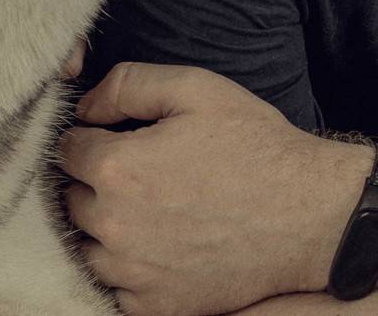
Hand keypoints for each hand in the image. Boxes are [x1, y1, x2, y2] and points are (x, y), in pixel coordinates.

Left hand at [59, 63, 366, 315]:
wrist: (311, 217)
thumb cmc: (254, 147)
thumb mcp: (194, 88)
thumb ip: (126, 84)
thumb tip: (83, 108)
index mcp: (116, 169)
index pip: (66, 150)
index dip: (90, 138)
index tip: (115, 139)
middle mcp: (114, 226)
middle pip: (72, 198)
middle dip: (94, 182)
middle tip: (139, 174)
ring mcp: (135, 274)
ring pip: (87, 245)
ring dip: (104, 228)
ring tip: (148, 209)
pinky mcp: (157, 307)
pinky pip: (115, 286)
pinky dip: (128, 269)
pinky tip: (159, 245)